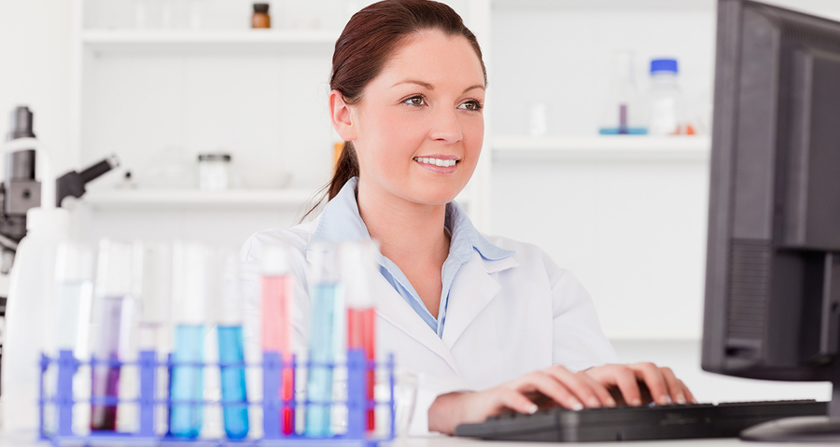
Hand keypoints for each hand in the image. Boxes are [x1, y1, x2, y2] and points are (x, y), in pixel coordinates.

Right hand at [428, 362, 694, 434]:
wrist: (477, 411)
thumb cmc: (514, 411)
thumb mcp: (545, 412)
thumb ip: (566, 412)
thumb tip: (597, 424)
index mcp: (549, 383)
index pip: (576, 378)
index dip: (596, 388)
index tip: (614, 405)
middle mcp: (535, 379)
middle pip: (563, 374)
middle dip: (585, 388)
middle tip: (601, 405)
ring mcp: (517, 385)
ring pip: (541, 379)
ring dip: (561, 392)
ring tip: (576, 407)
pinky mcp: (499, 395)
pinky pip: (512, 394)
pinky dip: (523, 401)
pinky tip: (534, 411)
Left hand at [585, 362, 694, 406]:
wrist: (594, 389)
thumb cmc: (592, 394)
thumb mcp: (590, 398)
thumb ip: (594, 404)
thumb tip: (594, 415)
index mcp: (610, 372)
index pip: (622, 372)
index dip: (630, 387)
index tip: (635, 404)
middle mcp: (630, 370)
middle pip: (648, 367)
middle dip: (657, 386)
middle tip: (662, 404)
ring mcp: (644, 375)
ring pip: (663, 372)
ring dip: (673, 388)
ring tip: (678, 404)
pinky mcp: (656, 383)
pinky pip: (673, 381)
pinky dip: (683, 392)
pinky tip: (689, 404)